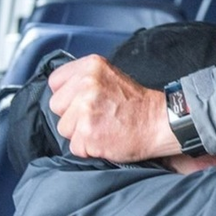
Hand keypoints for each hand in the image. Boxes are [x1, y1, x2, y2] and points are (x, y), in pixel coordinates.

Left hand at [48, 54, 181, 161]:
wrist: (160, 122)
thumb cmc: (139, 105)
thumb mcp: (111, 77)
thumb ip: (85, 80)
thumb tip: (63, 94)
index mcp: (91, 66)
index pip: (55, 81)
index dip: (68, 95)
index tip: (83, 101)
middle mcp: (86, 83)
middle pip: (56, 106)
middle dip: (72, 115)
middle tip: (98, 115)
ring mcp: (86, 108)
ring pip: (63, 128)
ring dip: (80, 133)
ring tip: (104, 127)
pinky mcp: (87, 132)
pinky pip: (75, 147)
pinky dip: (89, 148)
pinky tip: (106, 139)